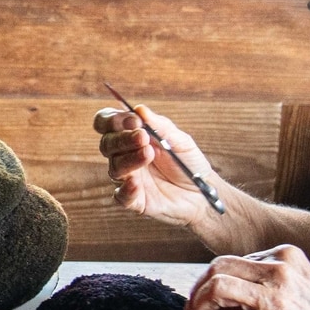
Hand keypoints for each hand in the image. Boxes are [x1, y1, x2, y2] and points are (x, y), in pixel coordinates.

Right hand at [96, 105, 229, 235]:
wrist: (202, 191)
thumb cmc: (188, 162)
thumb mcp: (179, 140)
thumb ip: (159, 125)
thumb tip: (140, 109)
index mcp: (130, 136)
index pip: (107, 123)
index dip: (113, 119)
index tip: (134, 120)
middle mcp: (124, 155)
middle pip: (107, 144)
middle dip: (123, 139)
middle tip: (143, 137)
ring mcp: (127, 178)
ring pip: (114, 168)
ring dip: (129, 160)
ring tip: (149, 154)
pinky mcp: (134, 200)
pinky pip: (121, 196)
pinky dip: (126, 190)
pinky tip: (137, 184)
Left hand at [186, 245, 309, 309]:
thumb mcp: (301, 282)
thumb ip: (270, 279)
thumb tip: (226, 290)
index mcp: (285, 255)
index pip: (233, 260)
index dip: (211, 280)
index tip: (205, 298)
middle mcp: (280, 271)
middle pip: (217, 267)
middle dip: (198, 290)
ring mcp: (277, 298)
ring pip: (218, 288)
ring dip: (200, 306)